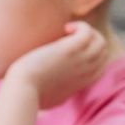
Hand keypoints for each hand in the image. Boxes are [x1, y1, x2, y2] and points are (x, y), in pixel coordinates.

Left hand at [0, 22, 114, 108]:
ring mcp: (80, 61)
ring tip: (68, 31)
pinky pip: (87, 32)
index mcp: (82, 82)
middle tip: (70, 36)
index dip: (92, 54)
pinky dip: (81, 26)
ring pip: (100, 41)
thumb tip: (61, 97)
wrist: (22, 87)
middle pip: (103, 51)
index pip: (101, 66)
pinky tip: (66, 28)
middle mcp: (85, 71)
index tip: (74, 49)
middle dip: (90, 40)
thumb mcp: (53, 98)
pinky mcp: (70, 50)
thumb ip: (62, 95)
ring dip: (88, 31)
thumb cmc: (31, 94)